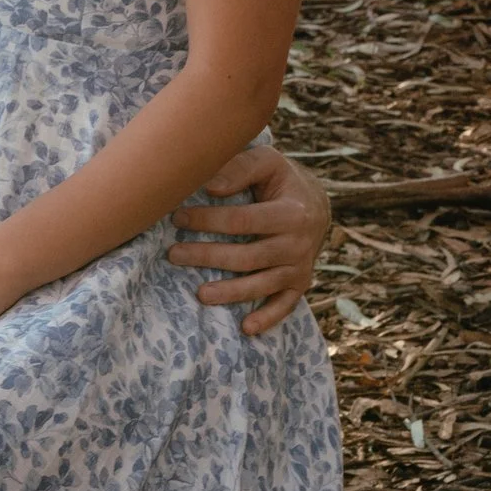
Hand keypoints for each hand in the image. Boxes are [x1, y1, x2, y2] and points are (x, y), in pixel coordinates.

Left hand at [165, 147, 328, 336]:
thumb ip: (240, 169)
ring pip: (261, 284)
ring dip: (230, 293)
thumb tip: (209, 186)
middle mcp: (299, 243)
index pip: (243, 220)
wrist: (316, 204)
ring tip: (200, 294)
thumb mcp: (267, 162)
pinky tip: (245, 328)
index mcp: (292, 212)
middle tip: (174, 254)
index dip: (208, 220)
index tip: (178, 218)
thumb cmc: (281, 181)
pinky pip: (285, 305)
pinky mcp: (300, 284)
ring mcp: (300, 267)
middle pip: (247, 256)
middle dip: (208, 256)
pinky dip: (267, 318)